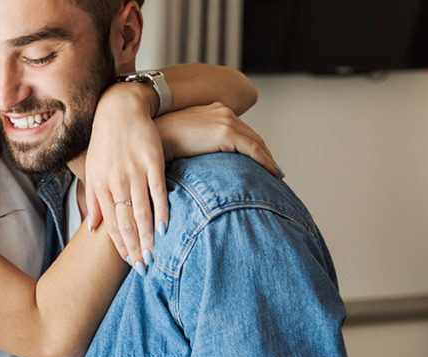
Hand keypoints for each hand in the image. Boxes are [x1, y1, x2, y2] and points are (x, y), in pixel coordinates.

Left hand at [85, 83, 167, 270]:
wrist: (119, 110)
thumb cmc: (105, 143)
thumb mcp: (93, 171)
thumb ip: (92, 199)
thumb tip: (91, 228)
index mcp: (100, 186)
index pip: (111, 224)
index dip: (120, 245)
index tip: (129, 263)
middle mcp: (116, 182)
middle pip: (126, 223)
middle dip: (134, 248)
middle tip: (143, 268)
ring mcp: (134, 172)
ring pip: (141, 211)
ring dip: (147, 237)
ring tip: (154, 256)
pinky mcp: (152, 161)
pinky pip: (158, 191)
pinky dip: (162, 210)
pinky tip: (165, 228)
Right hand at [155, 103, 281, 178]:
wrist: (152, 134)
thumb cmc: (159, 141)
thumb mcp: (180, 138)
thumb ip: (194, 143)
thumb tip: (195, 158)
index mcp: (213, 110)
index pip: (239, 130)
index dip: (252, 146)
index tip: (259, 160)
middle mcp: (223, 112)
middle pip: (251, 135)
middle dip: (263, 152)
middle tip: (273, 169)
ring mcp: (226, 121)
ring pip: (256, 142)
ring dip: (267, 159)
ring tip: (275, 174)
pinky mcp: (226, 133)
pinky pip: (253, 149)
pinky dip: (265, 161)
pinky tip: (272, 173)